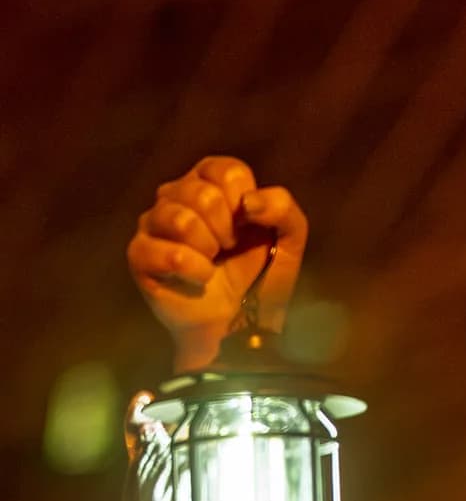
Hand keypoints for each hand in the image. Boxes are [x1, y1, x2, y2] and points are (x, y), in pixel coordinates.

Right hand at [127, 155, 308, 371]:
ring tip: (212, 264)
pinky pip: (172, 253)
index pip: (228, 172)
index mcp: (209, 183)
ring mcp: (153, 223)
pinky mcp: (140, 254)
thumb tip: (250, 202)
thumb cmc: (259, 281)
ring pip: (182, 219)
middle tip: (227, 252)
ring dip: (209, 251)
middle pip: (204, 194)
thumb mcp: (289, 242)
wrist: (240, 328)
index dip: (245, 206)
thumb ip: (283, 209)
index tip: (247, 231)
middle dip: (228, 232)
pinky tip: (200, 280)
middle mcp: (175, 196)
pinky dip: (196, 273)